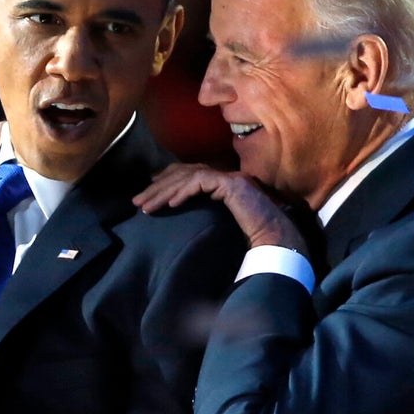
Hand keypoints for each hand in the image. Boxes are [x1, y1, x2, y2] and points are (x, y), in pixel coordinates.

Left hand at [133, 163, 308, 253]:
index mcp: (222, 183)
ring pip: (188, 177)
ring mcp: (230, 177)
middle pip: (183, 173)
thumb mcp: (218, 224)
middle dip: (157, 187)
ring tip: (146, 207)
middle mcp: (225, 175)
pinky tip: (170, 205)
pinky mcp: (232, 183)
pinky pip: (201, 182)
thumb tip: (179, 220)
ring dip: (163, 191)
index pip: (188, 174)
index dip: (165, 181)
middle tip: (137, 202)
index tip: (147, 194)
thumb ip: (203, 216)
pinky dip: (183, 192)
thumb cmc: (252, 237)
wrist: (276, 239)